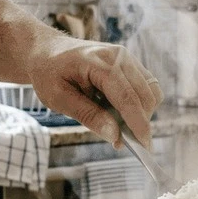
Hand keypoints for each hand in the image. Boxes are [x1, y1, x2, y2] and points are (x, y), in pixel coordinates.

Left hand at [24, 35, 163, 147]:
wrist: (46, 51)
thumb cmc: (48, 73)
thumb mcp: (58, 98)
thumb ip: (88, 115)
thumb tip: (114, 135)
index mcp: (100, 63)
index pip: (128, 98)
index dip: (138, 124)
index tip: (144, 147)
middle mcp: (119, 56)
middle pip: (146, 96)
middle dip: (140, 122)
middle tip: (120, 142)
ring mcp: (127, 58)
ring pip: (151, 92)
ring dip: (140, 114)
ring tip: (115, 124)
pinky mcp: (130, 63)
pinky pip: (145, 88)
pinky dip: (137, 105)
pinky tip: (115, 111)